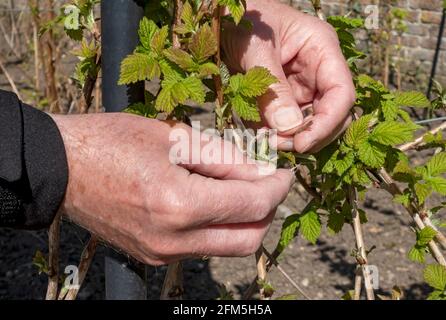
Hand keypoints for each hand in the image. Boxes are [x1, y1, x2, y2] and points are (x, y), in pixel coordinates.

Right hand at [51, 113, 293, 264]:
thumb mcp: (173, 137)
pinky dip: (218, 227)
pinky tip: (212, 200)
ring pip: (226, 247)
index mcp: (178, 205)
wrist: (60, 168)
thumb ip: (226, 157)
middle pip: (247, 239)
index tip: (284, 173)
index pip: (251, 206)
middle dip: (267, 211)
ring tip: (240, 188)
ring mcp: (161, 254)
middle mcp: (172, 241)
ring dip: (244, 221)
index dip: (277, 188)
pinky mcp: (153, 257)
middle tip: (268, 184)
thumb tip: (263, 172)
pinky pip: (202, 248)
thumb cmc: (111, 141)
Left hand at [222, 0, 355, 152]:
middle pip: (330, 114)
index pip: (341, 94)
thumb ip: (272, 88)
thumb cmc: (243, 20)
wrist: (223, 18)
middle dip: (308, 135)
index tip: (302, 144)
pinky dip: (273, 133)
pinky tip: (256, 133)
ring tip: (263, 141)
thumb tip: (289, 129)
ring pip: (307, 123)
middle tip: (278, 146)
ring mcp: (301, 86)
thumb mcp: (255, 49)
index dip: (327, 124)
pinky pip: (284, 123)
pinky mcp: (284, 97)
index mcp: (322, 50)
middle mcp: (317, 71)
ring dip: (288, 138)